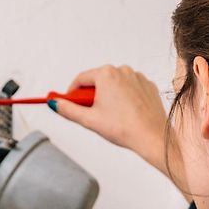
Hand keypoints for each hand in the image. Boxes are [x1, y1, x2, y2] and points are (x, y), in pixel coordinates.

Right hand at [50, 65, 169, 176]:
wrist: (152, 137)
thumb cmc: (124, 128)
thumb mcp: (89, 120)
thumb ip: (68, 110)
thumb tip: (56, 104)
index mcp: (106, 74)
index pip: (81, 79)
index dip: (72, 92)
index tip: (69, 102)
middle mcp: (123, 70)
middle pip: (98, 81)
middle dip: (92, 95)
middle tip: (90, 113)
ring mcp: (137, 77)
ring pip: (115, 85)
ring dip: (109, 96)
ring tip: (111, 116)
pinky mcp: (148, 86)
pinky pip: (130, 89)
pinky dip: (125, 98)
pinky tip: (126, 114)